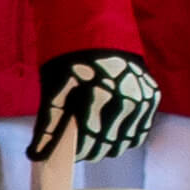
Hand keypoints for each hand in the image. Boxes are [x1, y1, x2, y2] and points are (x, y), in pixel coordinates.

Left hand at [28, 49, 165, 164]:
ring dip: (109, 145)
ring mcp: (143, 98)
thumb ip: (48, 124)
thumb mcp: (56, 89)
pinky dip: (126, 136)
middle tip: (80, 145)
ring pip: (125, 142)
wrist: (99, 33)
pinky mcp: (152, 97)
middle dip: (92, 150)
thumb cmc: (72, 62)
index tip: (69, 152)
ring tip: (95, 135)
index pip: (90, 140)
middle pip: (108, 145)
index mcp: (101, 94)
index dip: (77, 151)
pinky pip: (140, 132)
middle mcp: (127, 98)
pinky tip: (112, 128)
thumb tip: (36, 155)